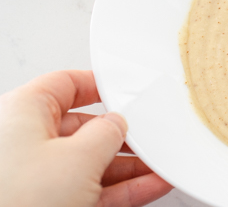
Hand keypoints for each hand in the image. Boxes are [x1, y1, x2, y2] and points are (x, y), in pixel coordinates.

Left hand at [0, 70, 172, 206]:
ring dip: (127, 167)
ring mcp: (34, 177)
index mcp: (22, 113)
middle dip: (121, 136)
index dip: (97, 86)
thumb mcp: (78, 157)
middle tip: (147, 138)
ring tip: (158, 166)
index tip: (122, 91)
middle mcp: (24, 143)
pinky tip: (149, 185)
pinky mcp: (46, 204)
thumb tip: (117, 124)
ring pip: (89, 163)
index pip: (64, 85)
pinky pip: (89, 189)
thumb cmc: (16, 201)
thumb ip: (106, 133)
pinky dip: (120, 189)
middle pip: (82, 129)